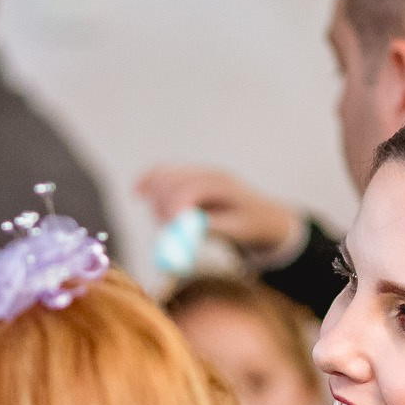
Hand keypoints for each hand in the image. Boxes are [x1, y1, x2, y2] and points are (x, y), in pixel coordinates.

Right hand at [133, 164, 301, 263]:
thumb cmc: (253, 226)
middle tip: (163, 226)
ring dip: (157, 197)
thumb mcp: (237, 231)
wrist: (266, 217)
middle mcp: (209, 174)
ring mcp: (199, 173)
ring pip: (165, 175)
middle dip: (163, 204)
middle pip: (173, 180)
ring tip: (165, 221)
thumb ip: (210, 229)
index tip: (167, 226)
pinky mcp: (190, 178)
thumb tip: (182, 230)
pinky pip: (164, 174)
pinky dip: (150, 182)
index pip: (192, 188)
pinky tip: (138, 192)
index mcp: (224, 185)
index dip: (175, 206)